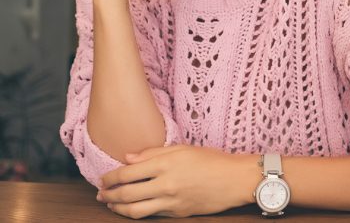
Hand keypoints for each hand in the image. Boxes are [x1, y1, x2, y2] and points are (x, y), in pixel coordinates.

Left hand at [97, 145, 258, 218]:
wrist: (235, 179)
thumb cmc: (212, 159)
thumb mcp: (183, 148)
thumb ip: (154, 152)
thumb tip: (128, 158)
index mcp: (165, 164)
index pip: (127, 173)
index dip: (110, 177)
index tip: (103, 178)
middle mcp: (166, 184)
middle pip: (126, 194)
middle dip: (108, 194)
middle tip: (100, 193)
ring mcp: (171, 202)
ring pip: (134, 210)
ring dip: (118, 208)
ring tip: (111, 204)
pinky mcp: (178, 214)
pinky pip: (152, 215)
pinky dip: (137, 213)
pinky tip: (133, 208)